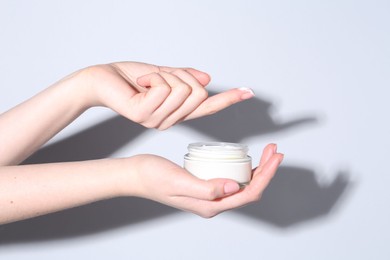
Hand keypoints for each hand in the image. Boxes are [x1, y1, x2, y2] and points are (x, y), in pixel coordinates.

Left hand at [82, 62, 253, 129]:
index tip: (248, 92)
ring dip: (164, 75)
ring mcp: (157, 121)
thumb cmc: (130, 78)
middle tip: (159, 75)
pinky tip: (140, 83)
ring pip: (182, 89)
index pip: (207, 106)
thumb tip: (208, 79)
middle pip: (197, 92)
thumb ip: (185, 78)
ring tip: (146, 81)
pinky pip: (164, 87)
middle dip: (180, 75)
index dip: (228, 98)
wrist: (102, 79)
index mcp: (175, 111)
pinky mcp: (144, 115)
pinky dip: (153, 76)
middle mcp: (169, 120)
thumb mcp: (163, 73)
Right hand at [125, 144, 282, 216]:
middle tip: (276, 149)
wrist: (136, 174)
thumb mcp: (179, 182)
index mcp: (210, 205)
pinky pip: (231, 179)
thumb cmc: (153, 177)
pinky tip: (247, 157)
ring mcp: (209, 195)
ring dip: (258, 169)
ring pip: (242, 184)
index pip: (248, 193)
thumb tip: (233, 187)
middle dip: (267, 170)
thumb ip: (206, 189)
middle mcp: (213, 203)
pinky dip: (244, 168)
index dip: (266, 176)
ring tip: (267, 151)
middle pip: (249, 189)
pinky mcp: (205, 184)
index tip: (275, 156)